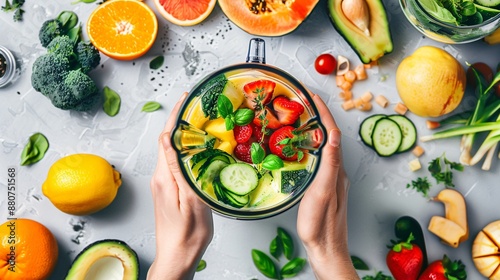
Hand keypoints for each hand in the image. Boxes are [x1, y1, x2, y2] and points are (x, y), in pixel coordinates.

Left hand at [148, 92, 213, 279]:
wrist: (177, 256)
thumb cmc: (188, 236)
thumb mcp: (191, 202)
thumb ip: (181, 171)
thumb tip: (173, 142)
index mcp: (165, 177)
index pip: (166, 138)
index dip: (175, 116)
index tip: (186, 99)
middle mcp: (160, 177)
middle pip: (167, 140)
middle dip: (180, 120)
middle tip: (198, 107)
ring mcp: (163, 183)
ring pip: (171, 150)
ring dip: (183, 134)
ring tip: (201, 122)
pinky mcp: (168, 189)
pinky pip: (175, 161)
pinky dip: (185, 149)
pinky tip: (199, 149)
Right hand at [296, 94, 357, 278]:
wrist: (325, 249)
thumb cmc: (321, 224)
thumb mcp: (323, 192)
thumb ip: (328, 164)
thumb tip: (331, 136)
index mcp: (336, 168)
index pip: (331, 132)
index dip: (322, 111)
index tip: (311, 94)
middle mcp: (335, 170)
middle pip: (327, 135)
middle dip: (316, 115)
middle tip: (301, 101)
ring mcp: (330, 178)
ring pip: (322, 146)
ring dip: (312, 129)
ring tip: (297, 117)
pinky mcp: (322, 186)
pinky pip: (316, 157)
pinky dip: (307, 145)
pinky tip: (298, 147)